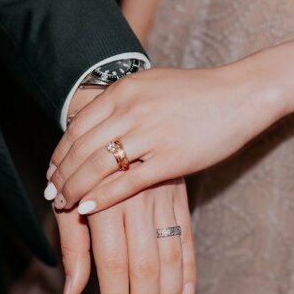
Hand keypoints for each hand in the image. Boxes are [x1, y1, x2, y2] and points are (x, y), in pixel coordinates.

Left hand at [47, 64, 283, 212]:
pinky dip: (103, 196)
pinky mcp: (171, 158)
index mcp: (124, 90)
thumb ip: (123, 101)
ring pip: (98, 166)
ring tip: (65, 204)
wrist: (241, 95)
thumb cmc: (197, 93)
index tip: (51, 172)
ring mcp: (151, 134)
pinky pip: (127, 182)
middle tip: (51, 194)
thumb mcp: (152, 85)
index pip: (77, 126)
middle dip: (61, 174)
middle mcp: (132, 109)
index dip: (59, 153)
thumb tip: (94, 120)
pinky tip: (88, 207)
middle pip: (81, 147)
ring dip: (75, 187)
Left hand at [55, 178, 195, 293]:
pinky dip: (189, 267)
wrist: (109, 116)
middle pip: (144, 264)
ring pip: (170, 254)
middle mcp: (135, 201)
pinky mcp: (178, 193)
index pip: (112, 264)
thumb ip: (73, 247)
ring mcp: (161, 196)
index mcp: (103, 204)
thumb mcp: (67, 202)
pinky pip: (187, 235)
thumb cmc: (80, 169)